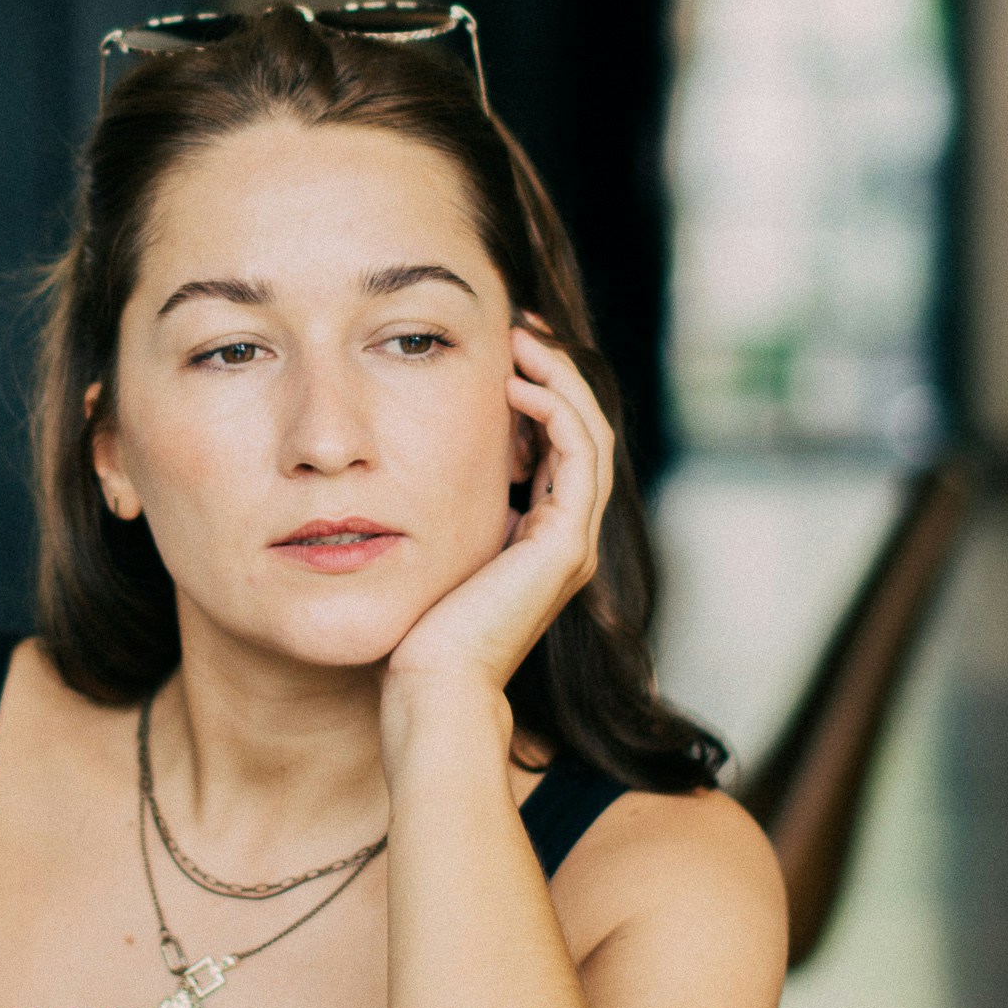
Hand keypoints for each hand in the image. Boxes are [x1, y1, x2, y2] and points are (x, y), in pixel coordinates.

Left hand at [384, 319, 615, 717]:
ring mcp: (572, 541)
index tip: (505, 346)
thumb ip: (450, 506)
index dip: (541, 389)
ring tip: (521, 339)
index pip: (560, 443)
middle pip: (584, 428)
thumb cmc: (421, 626)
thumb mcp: (438, 545)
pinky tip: (516, 385)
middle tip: (521, 324)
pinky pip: (577, 457)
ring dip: (558, 378)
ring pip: (589, 433)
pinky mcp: (564, 545)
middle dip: (556, 370)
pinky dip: (555, 412)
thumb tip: (417, 458)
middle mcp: (568, 536)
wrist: (433, 683)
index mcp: (544, 536)